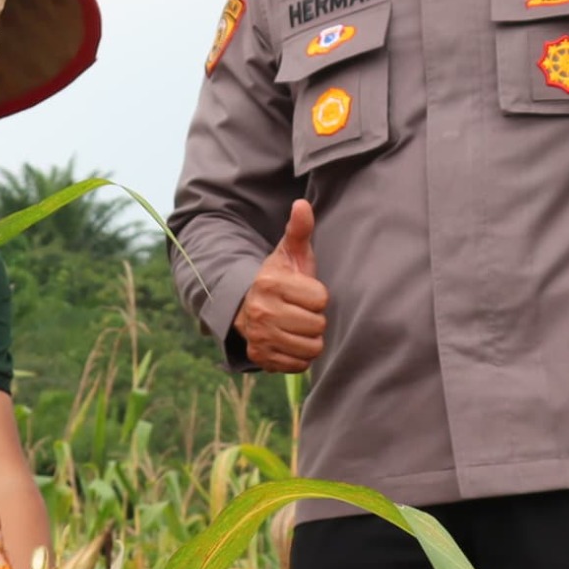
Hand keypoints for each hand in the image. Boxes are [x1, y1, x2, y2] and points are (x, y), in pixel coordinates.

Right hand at [235, 201, 328, 373]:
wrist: (247, 305)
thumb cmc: (280, 277)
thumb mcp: (289, 253)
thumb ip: (299, 230)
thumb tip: (302, 203)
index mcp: (270, 283)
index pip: (321, 299)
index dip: (318, 296)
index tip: (306, 292)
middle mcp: (261, 311)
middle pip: (317, 325)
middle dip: (315, 319)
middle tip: (303, 311)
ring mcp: (259, 337)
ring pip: (311, 348)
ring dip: (310, 339)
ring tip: (298, 326)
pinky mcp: (261, 357)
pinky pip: (299, 365)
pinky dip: (300, 356)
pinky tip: (291, 340)